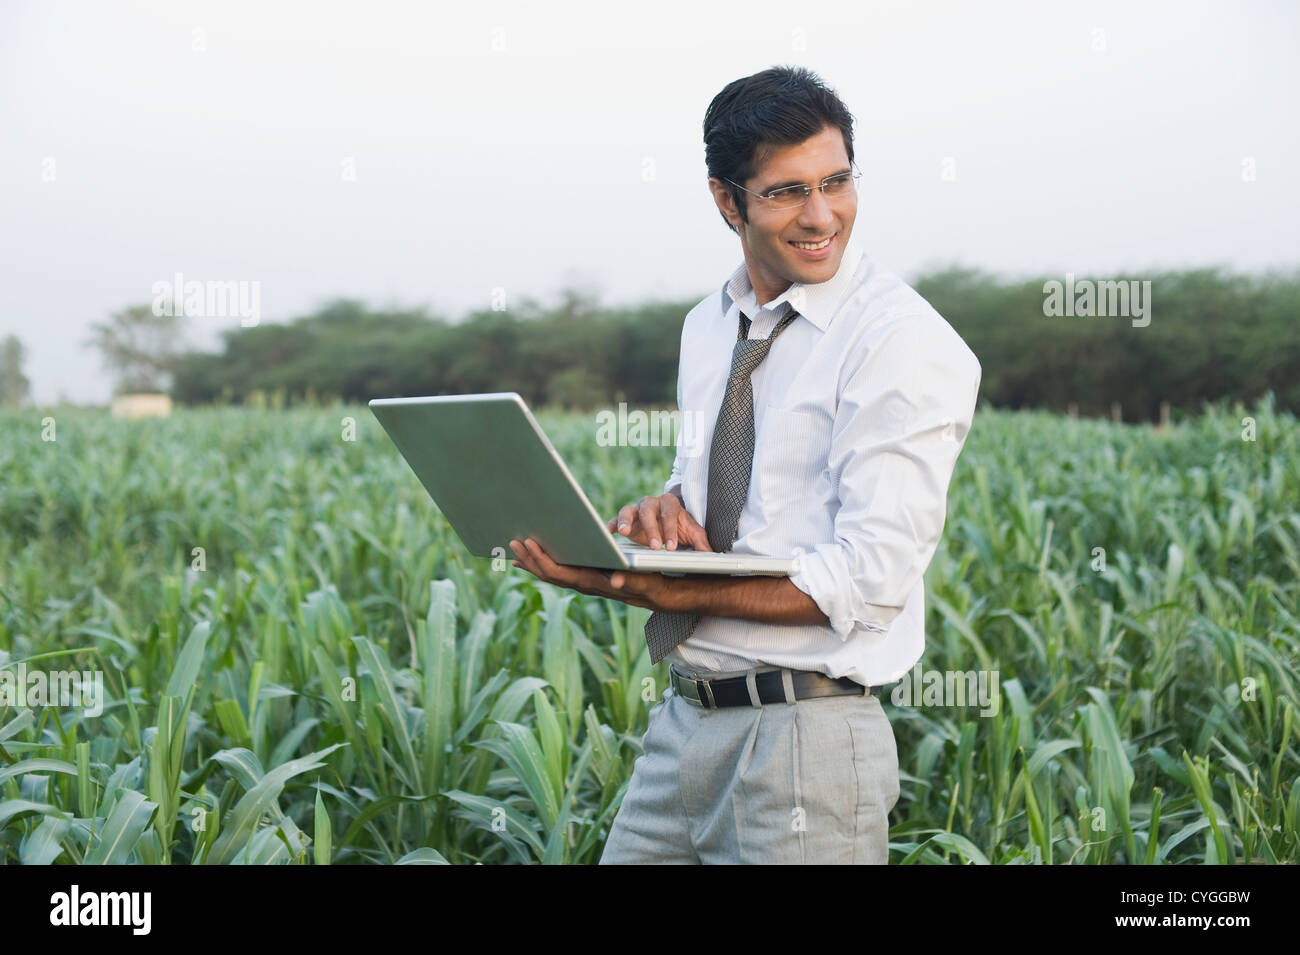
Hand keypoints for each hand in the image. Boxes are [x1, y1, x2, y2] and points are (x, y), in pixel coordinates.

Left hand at [508, 537, 680, 611]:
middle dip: (530, 559)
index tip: (528, 543)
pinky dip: (545, 563)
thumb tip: (617, 579)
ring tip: (516, 548)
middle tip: (512, 541)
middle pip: (550, 574)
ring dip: (534, 562)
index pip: (560, 573)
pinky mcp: (588, 577)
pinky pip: (561, 571)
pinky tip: (536, 555)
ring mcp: (585, 582)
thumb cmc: (654, 583)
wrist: (661, 594)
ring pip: (552, 574)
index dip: (542, 560)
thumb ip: (632, 579)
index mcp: (594, 582)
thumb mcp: (646, 580)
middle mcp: (585, 584)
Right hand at [607, 488, 711, 551]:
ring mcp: (636, 510)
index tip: (672, 547)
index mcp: (669, 503)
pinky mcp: (625, 520)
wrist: (668, 524)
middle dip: (652, 529)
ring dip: (626, 520)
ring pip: (628, 510)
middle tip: (656, 547)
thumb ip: (701, 543)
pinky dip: (611, 525)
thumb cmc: (680, 529)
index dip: (671, 530)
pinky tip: (609, 534)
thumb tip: (712, 557)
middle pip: (649, 511)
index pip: (670, 514)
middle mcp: (651, 504)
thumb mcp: (693, 534)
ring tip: (625, 532)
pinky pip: (615, 519)